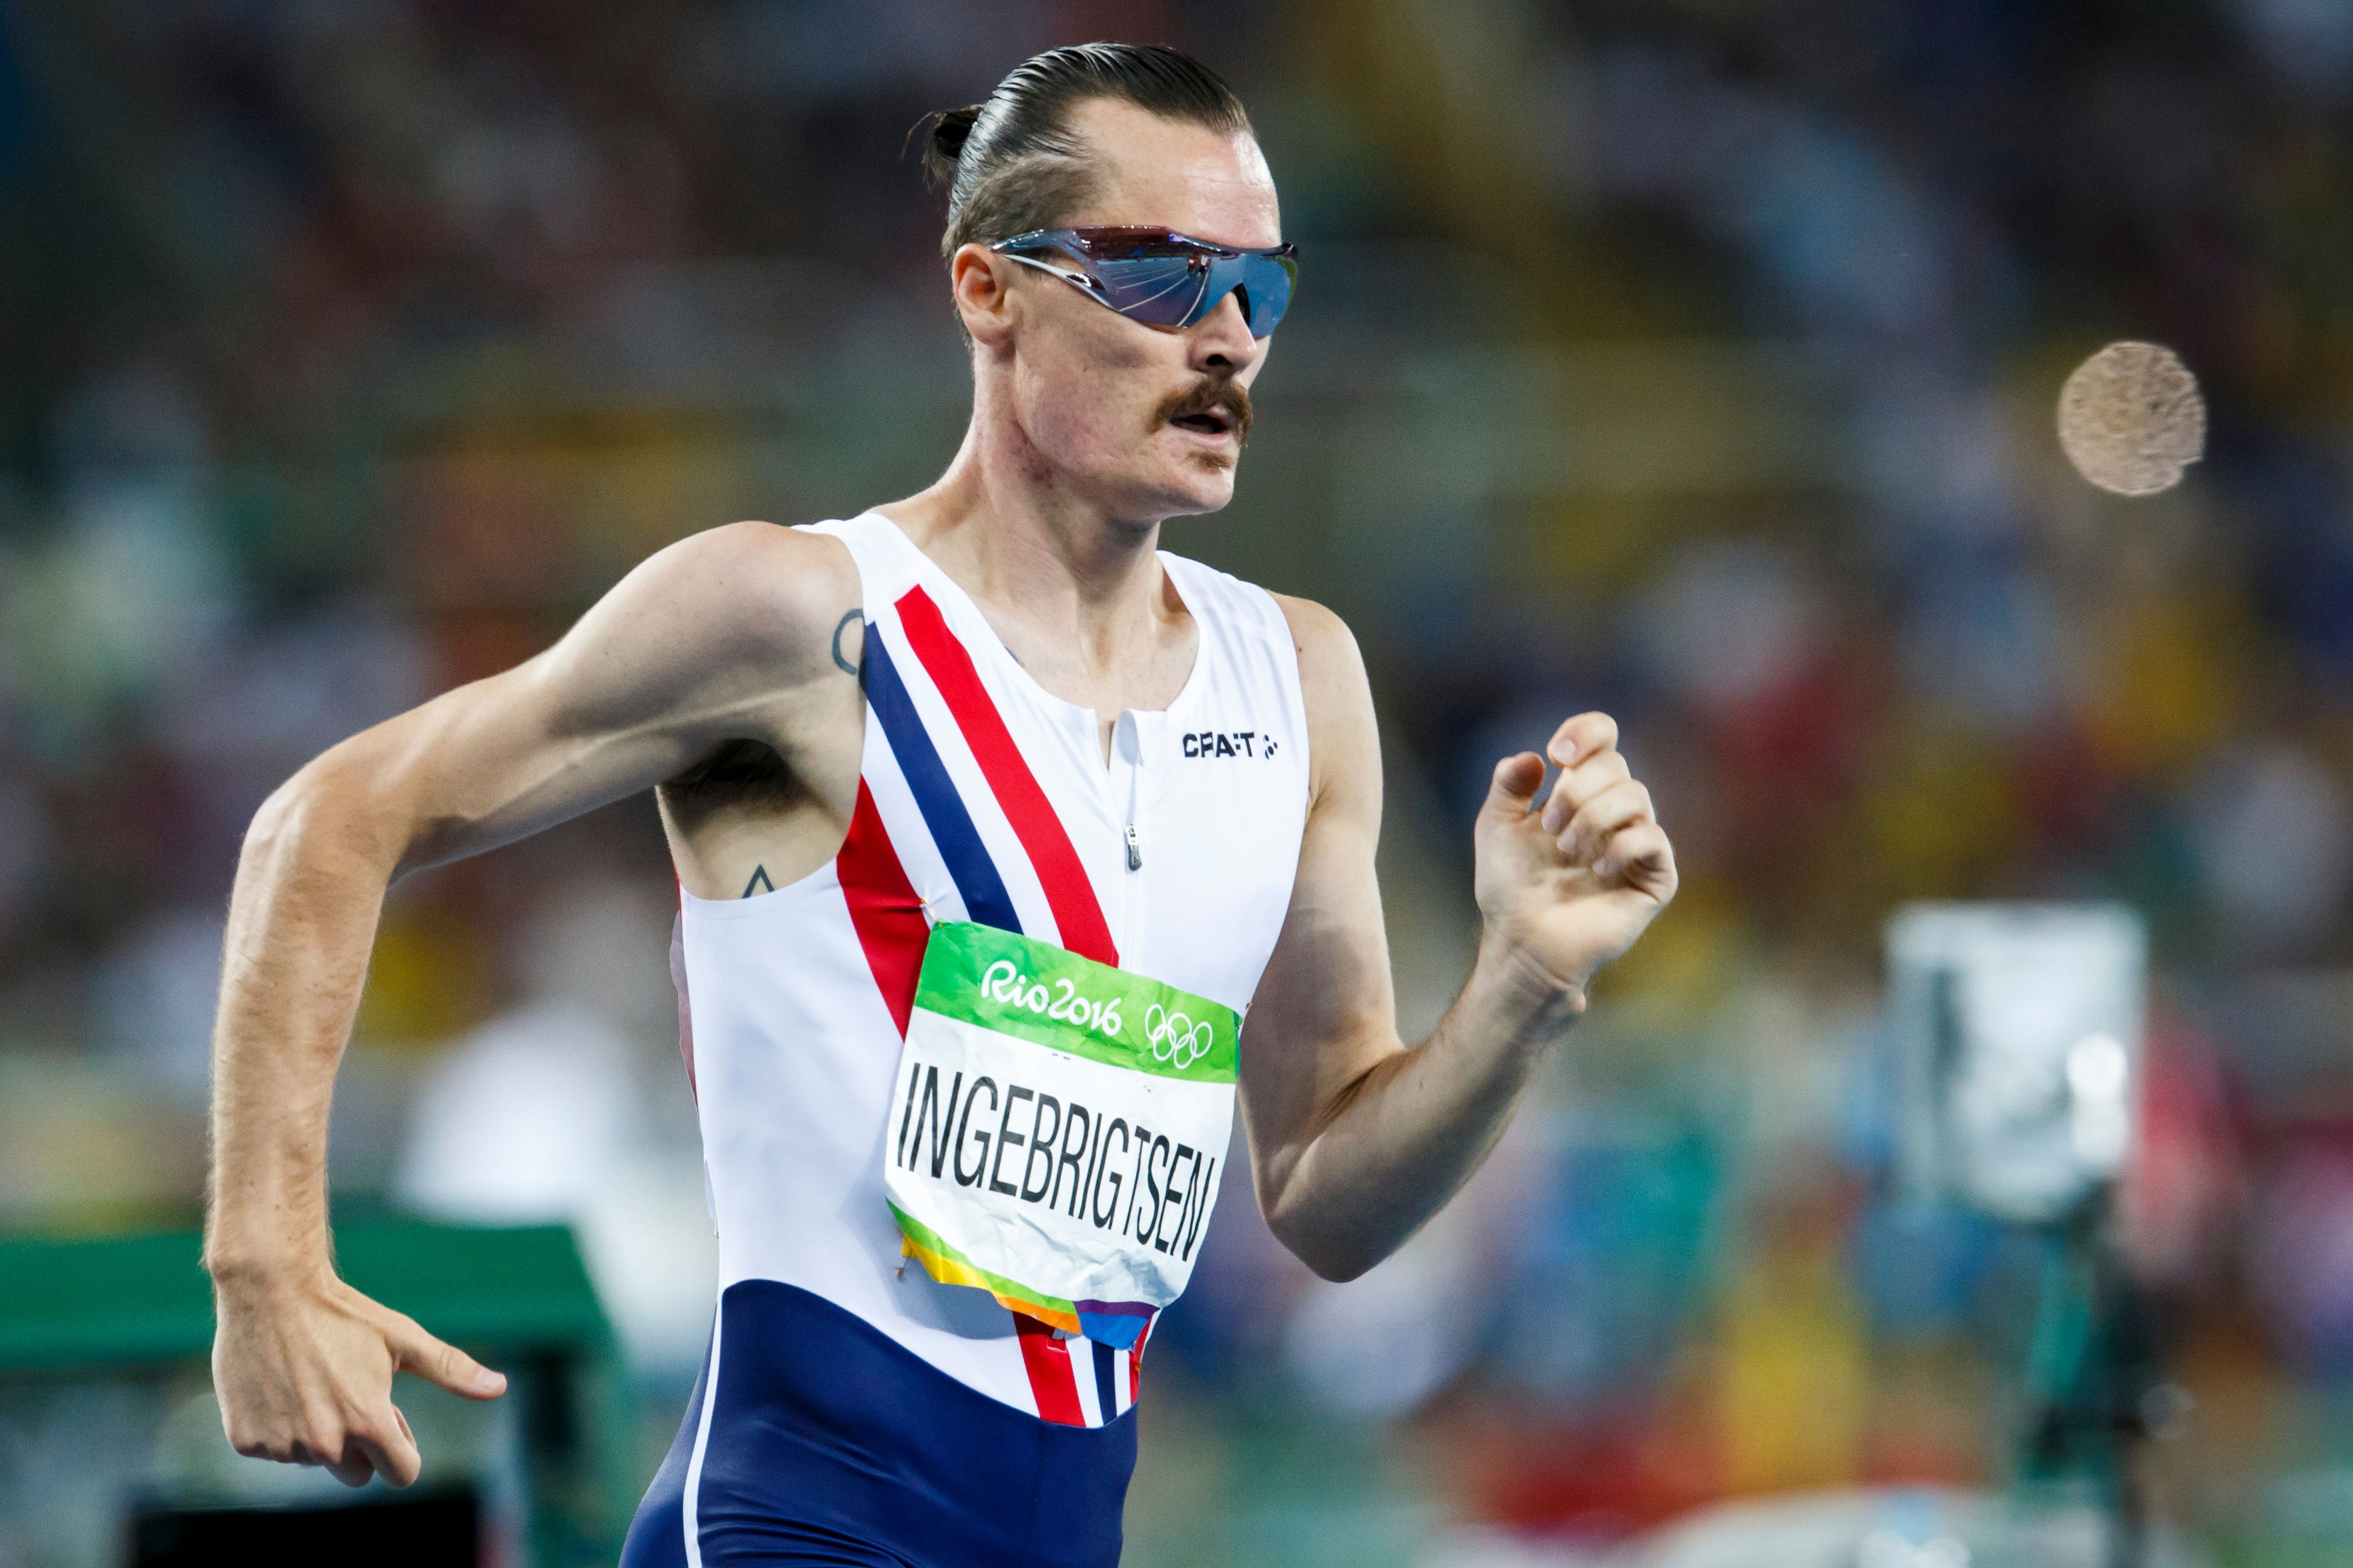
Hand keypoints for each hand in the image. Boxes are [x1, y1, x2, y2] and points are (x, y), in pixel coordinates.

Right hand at [211, 1267, 506, 1487]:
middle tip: (348, 1393)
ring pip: (314, 1460)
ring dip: (317, 1432)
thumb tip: (500, 1387)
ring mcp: (282, 1445)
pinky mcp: (244, 1441)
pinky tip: (280, 1386)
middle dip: (360, 1444)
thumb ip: (451, 1370)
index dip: (403, 1447)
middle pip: (357, 1474)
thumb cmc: (344, 1313)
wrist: (270, 1290)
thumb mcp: (402, 1338)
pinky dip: (278, 1426)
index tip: (392, 1417)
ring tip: (311, 1380)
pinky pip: (273, 1449)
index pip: (401, 1473)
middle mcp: (325, 1443)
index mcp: (369, 1423)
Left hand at [1474, 712, 1677, 995]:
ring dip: (1594, 817)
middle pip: (1616, 766)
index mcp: (1580, 791)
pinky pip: (1652, 839)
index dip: (1586, 733)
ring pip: (1636, 796)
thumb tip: (1532, 756)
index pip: (1602, 738)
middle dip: (1576, 790)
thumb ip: (1507, 785)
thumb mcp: (1496, 827)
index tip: (1556, 755)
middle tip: (1549, 827)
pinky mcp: (1654, 877)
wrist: (1522, 943)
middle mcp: (1614, 811)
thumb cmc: (1510, 888)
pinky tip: (1596, 869)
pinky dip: (1621, 845)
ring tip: (1565, 851)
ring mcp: (1636, 843)